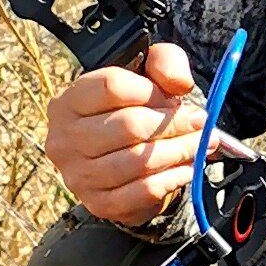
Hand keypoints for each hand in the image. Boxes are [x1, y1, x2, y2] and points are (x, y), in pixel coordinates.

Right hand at [44, 42, 206, 227]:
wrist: (120, 156)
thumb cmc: (133, 109)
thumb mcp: (147, 73)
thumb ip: (164, 62)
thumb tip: (179, 84)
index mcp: (69, 102)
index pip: (112, 87)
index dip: (152, 91)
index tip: (174, 97)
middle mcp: (65, 139)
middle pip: (129, 126)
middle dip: (174, 123)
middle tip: (199, 122)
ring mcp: (79, 175)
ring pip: (140, 161)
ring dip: (180, 151)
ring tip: (200, 143)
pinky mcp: (99, 203)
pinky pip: (144, 191)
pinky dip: (173, 178)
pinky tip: (187, 167)